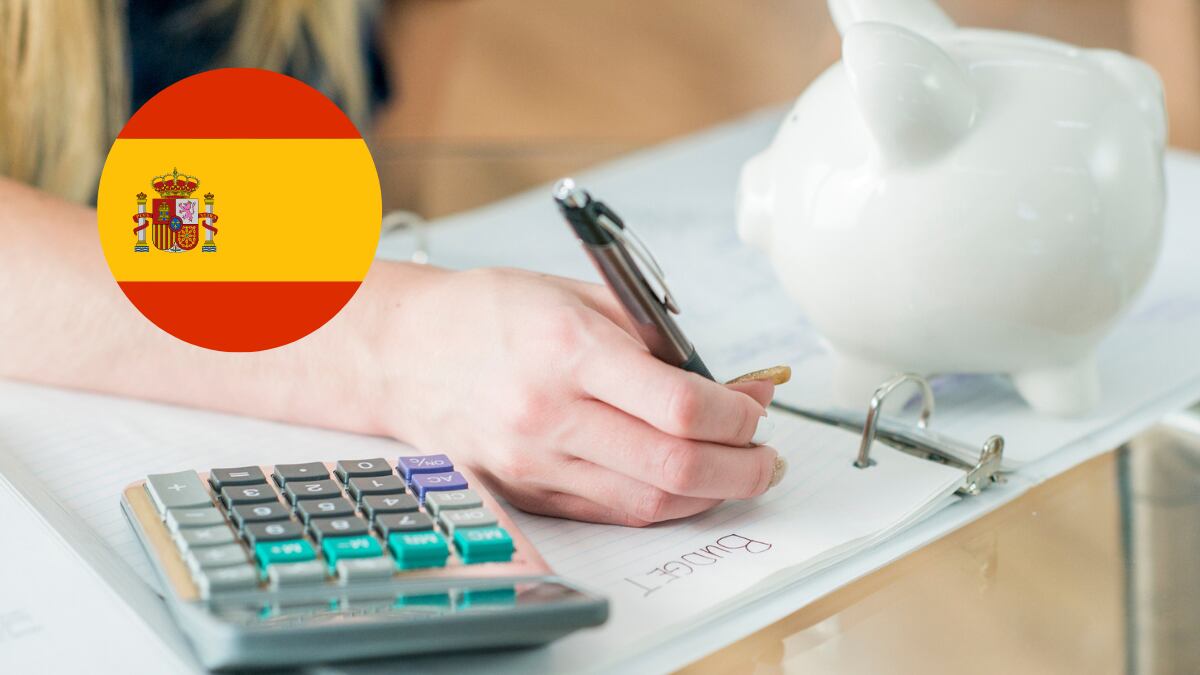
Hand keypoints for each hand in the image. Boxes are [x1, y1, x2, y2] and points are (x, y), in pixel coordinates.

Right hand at [374, 265, 783, 525]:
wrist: (406, 353)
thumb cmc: (491, 313)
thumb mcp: (579, 298)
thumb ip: (657, 342)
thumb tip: (730, 386)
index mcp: (567, 349)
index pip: (679, 405)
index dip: (736, 414)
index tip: (755, 405)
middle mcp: (549, 413)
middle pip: (674, 466)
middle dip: (742, 467)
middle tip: (765, 456)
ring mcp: (534, 462)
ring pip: (649, 503)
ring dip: (710, 493)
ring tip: (736, 470)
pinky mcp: (526, 493)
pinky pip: (612, 512)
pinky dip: (661, 503)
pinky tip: (684, 483)